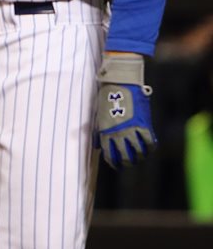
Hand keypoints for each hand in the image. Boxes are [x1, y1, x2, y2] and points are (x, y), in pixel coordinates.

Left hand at [94, 53, 156, 168]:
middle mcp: (118, 132)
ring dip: (139, 157)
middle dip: (126, 162)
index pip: (109, 153)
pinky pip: (149, 141)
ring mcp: (131, 129)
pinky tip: (149, 149)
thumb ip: (99, 131)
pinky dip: (150, 147)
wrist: (120, 83)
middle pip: (125, 155)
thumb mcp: (99, 116)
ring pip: (138, 151)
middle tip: (128, 164)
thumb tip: (97, 146)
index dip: (113, 161)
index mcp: (106, 131)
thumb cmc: (107, 97)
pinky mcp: (143, 123)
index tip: (115, 165)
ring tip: (139, 158)